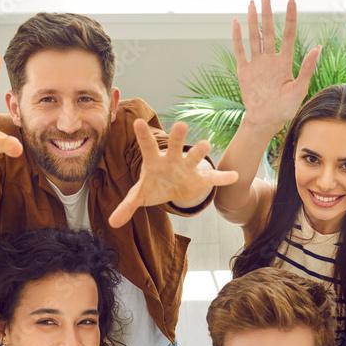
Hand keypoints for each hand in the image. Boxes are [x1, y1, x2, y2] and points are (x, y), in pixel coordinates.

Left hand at [108, 120, 237, 227]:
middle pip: (175, 147)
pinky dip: (223, 178)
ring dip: (200, 153)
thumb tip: (111, 223)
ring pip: (194, 159)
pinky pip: (212, 179)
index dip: (143, 135)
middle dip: (178, 138)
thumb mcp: (140, 195)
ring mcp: (187, 168)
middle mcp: (172, 160)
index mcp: (154, 161)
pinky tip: (234, 176)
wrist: (175, 188)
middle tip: (181, 125)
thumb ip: (126, 206)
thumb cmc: (155, 186)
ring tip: (206, 144)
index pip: (147, 147)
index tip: (138, 122)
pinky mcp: (200, 179)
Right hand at [233, 0, 318, 132]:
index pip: (289, 33)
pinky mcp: (244, 70)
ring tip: (251, 3)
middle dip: (267, 12)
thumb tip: (318, 48)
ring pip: (254, 37)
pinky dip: (237, 37)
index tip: (290, 0)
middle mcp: (270, 59)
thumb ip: (307, 68)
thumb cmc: (285, 108)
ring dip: (252, 20)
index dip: (290, 16)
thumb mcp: (300, 89)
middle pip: (269, 30)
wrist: (265, 120)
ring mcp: (257, 64)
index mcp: (285, 62)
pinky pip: (240, 50)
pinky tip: (236, 23)